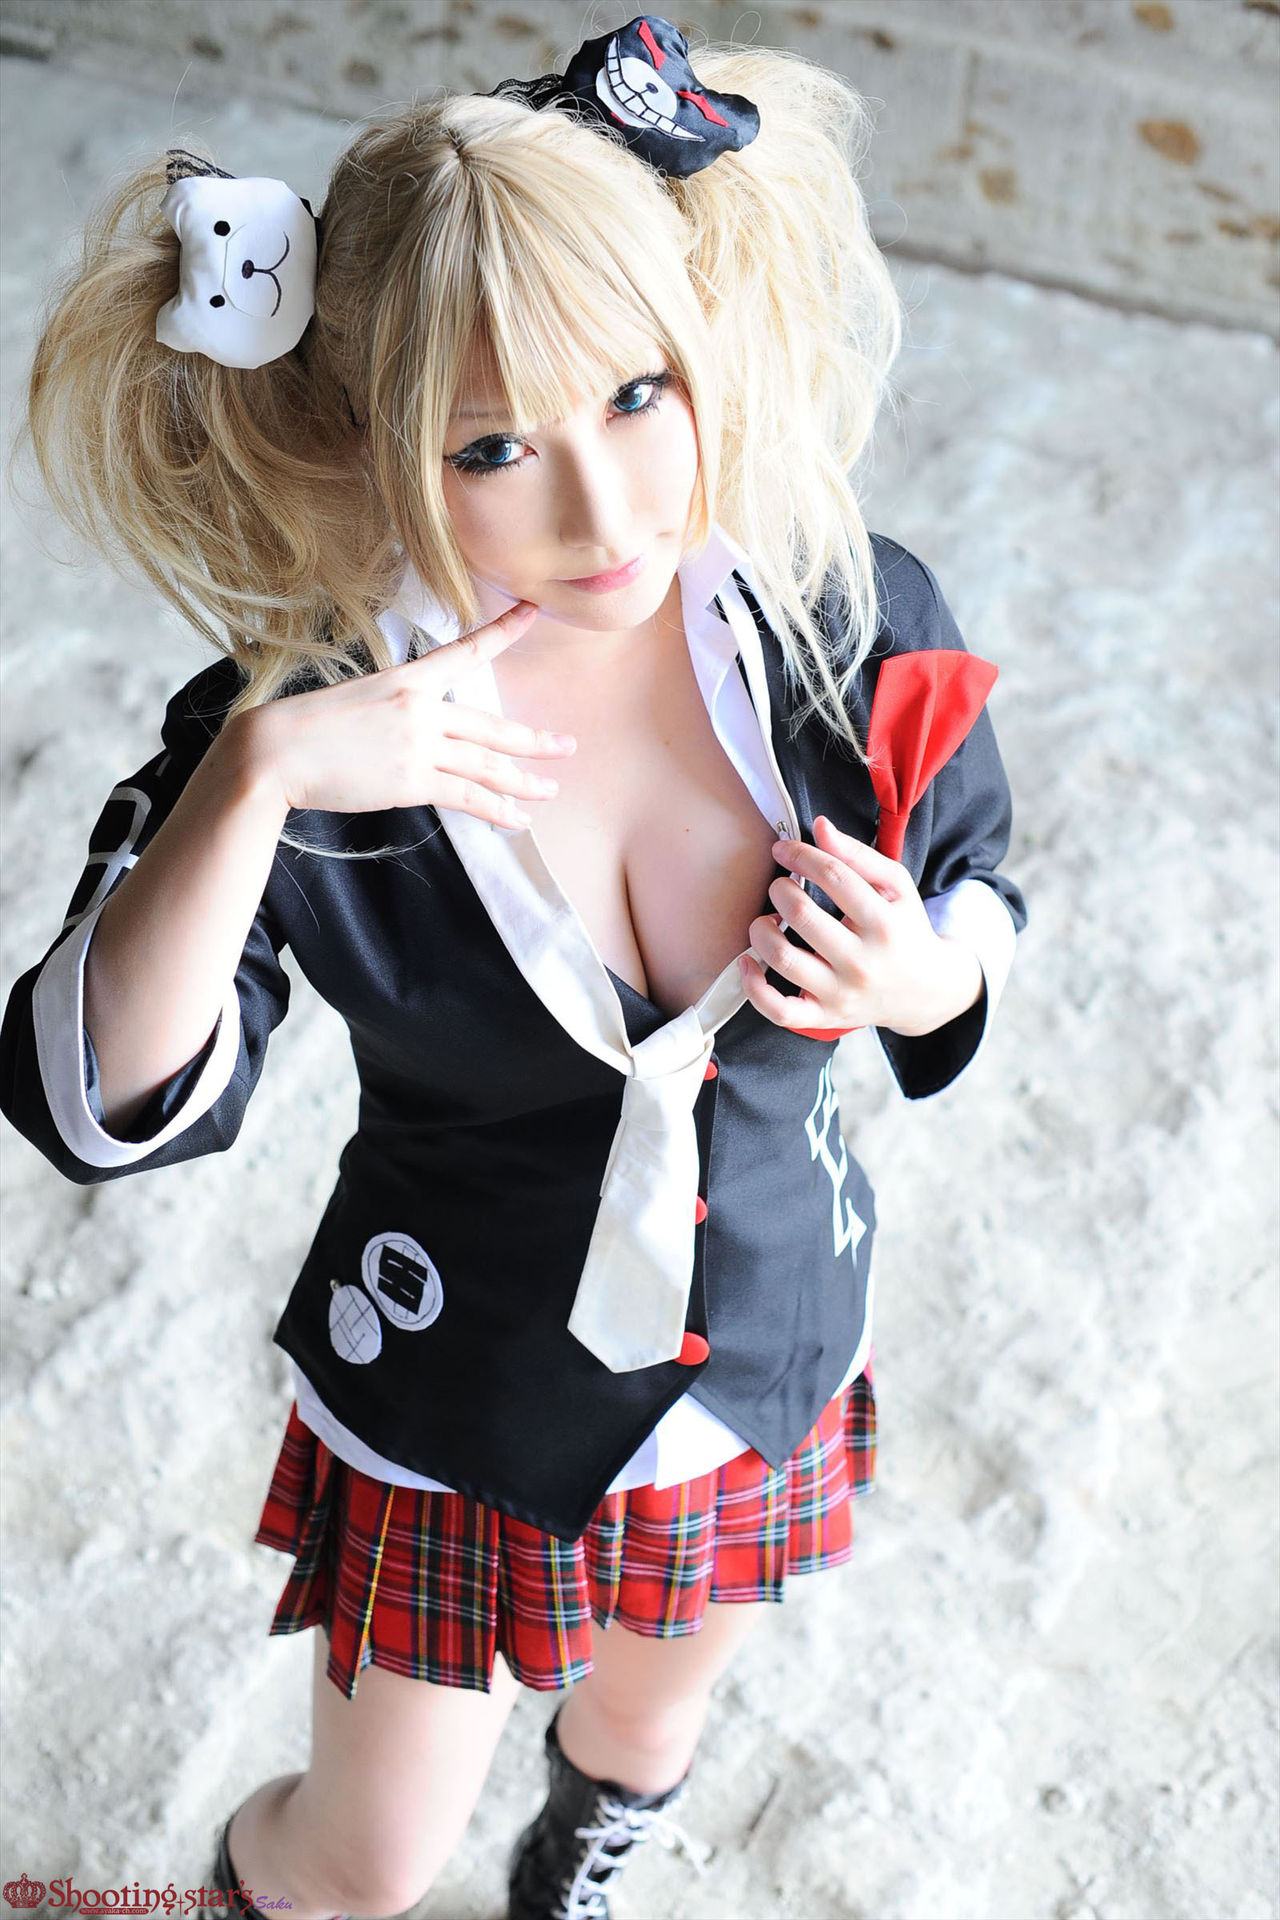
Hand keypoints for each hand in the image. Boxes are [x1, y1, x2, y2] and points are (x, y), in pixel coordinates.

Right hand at [242, 600, 577, 827]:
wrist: (275, 751)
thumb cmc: (303, 727)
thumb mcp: (356, 701)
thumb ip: (395, 712)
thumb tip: (416, 734)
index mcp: (407, 679)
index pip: (466, 651)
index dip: (504, 632)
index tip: (533, 612)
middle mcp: (422, 708)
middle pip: (491, 725)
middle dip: (533, 740)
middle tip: (566, 746)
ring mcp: (419, 744)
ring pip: (487, 764)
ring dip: (523, 780)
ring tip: (550, 789)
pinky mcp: (413, 781)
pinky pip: (468, 795)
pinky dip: (498, 809)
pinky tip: (518, 818)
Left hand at [739, 814, 983, 1036]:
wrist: (927, 991)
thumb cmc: (904, 929)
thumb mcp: (896, 887)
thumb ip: (859, 855)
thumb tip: (819, 827)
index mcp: (884, 923)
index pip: (834, 877)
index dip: (800, 855)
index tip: (782, 849)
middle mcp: (863, 962)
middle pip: (801, 915)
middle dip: (779, 889)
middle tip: (781, 886)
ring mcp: (842, 993)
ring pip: (783, 959)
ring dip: (761, 930)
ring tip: (768, 919)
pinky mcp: (825, 1018)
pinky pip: (779, 1010)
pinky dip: (753, 985)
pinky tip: (749, 961)